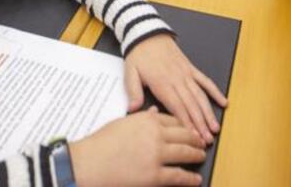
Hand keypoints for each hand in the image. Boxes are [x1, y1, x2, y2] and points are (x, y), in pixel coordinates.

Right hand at [70, 108, 205, 186]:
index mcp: (148, 120)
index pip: (174, 120)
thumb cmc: (101, 143)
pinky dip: (190, 178)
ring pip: (186, 153)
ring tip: (201, 156)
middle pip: (184, 135)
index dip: (185, 125)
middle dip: (196, 139)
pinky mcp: (155, 176)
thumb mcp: (122, 123)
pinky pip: (179, 176)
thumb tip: (154, 112)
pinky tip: (196, 179)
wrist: (88, 164)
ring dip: (196, 155)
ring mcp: (157, 155)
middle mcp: (156, 135)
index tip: (190, 128)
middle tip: (202, 142)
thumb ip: (142, 117)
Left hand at [124, 34, 227, 144]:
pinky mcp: (190, 68)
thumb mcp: (130, 72)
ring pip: (200, 96)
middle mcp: (177, 79)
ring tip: (215, 128)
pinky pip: (205, 81)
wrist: (147, 33)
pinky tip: (224, 101)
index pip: (177, 107)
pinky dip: (215, 92)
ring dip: (209, 113)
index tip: (193, 136)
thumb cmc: (139, 54)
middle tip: (207, 139)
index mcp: (162, 83)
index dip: (186, 123)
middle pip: (191, 105)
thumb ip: (133, 91)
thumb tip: (134, 109)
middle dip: (200, 124)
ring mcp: (186, 74)